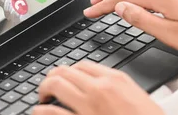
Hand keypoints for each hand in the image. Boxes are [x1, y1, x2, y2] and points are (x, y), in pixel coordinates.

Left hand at [33, 61, 162, 114]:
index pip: (82, 66)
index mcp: (116, 80)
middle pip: (65, 71)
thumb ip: (117, 88)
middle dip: (52, 77)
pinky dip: (41, 110)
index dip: (69, 71)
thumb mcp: (138, 98)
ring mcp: (89, 106)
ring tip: (43, 97)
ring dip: (44, 89)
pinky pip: (52, 113)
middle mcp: (100, 89)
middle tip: (48, 87)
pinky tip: (39, 111)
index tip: (64, 78)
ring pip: (55, 85)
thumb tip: (98, 86)